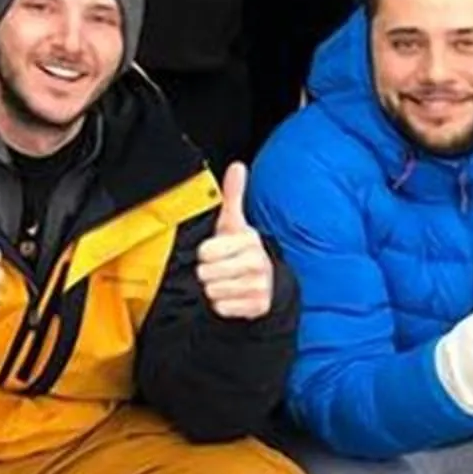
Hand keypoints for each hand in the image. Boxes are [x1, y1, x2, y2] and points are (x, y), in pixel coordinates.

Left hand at [194, 162, 273, 320]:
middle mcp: (257, 262)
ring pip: (213, 291)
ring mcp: (259, 286)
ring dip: (214, 288)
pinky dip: (223, 304)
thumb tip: (237, 166)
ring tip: (226, 281)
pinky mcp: (258, 306)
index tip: (214, 252)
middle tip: (219, 268)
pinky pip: (222, 307)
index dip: (205, 253)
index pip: (206, 252)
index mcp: (248, 240)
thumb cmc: (240, 250)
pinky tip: (232, 296)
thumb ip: (232, 195)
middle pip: (206, 273)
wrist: (267, 282)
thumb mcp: (234, 224)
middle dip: (208, 272)